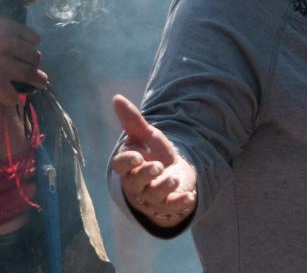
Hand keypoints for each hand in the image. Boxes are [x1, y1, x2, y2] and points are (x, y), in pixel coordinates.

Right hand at [0, 14, 47, 104]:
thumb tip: (6, 29)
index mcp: (5, 27)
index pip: (33, 38)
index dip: (31, 46)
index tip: (27, 52)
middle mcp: (8, 43)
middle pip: (34, 56)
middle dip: (33, 63)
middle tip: (32, 69)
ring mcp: (2, 64)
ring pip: (31, 74)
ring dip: (37, 80)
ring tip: (41, 83)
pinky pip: (12, 94)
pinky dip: (12, 97)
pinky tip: (10, 98)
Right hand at [111, 94, 196, 228]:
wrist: (173, 172)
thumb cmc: (154, 153)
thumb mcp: (146, 135)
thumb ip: (132, 120)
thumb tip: (116, 97)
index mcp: (128, 167)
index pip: (120, 167)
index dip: (127, 162)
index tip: (138, 156)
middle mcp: (136, 185)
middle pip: (135, 183)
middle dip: (146, 175)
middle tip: (159, 166)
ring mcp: (151, 198)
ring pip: (154, 196)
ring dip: (164, 187)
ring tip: (174, 178)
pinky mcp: (167, 206)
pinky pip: (171, 208)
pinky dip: (180, 203)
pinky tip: (189, 196)